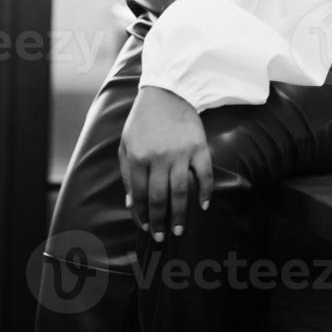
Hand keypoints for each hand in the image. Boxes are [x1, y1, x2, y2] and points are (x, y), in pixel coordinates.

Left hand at [119, 86, 213, 241]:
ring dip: (180, 214)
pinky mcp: (198, 148)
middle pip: (160, 197)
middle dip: (159, 221)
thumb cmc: (142, 122)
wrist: (166, 93)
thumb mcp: (126, 144)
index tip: (145, 227)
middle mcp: (158, 158)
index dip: (142, 214)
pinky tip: (203, 206)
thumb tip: (131, 204)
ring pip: (181, 192)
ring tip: (178, 230)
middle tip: (161, 237)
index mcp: (137, 157)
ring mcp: (180, 153)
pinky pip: (204, 175)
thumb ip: (126, 174)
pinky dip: (205, 192)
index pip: (139, 194)